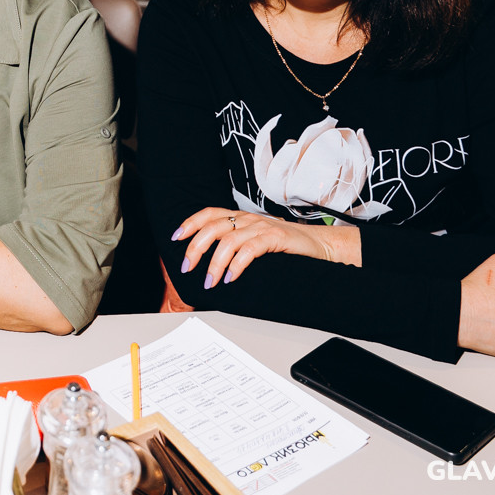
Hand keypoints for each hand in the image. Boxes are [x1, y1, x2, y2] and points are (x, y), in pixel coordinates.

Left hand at [171, 207, 357, 287]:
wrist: (318, 244)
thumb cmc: (285, 245)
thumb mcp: (255, 240)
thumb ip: (235, 244)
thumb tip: (209, 260)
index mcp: (240, 217)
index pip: (208, 214)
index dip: (190, 223)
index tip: (176, 237)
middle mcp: (248, 219)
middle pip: (213, 227)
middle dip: (196, 248)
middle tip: (188, 267)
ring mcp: (261, 227)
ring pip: (228, 241)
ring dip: (215, 263)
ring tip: (210, 281)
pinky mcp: (275, 238)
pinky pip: (250, 250)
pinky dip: (237, 265)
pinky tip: (231, 277)